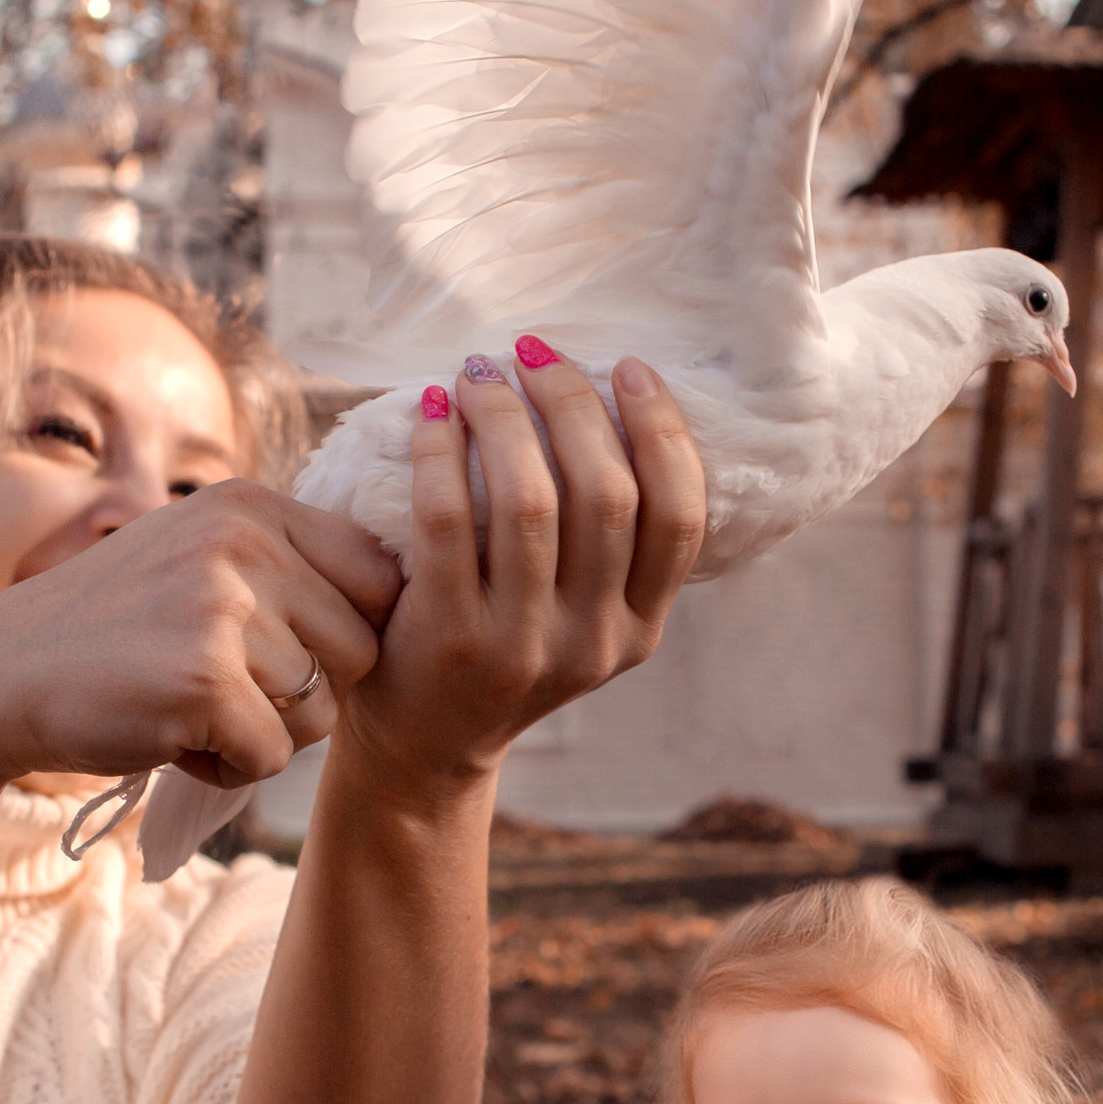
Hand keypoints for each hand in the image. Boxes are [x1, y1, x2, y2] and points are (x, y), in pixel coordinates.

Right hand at [0, 481, 404, 790]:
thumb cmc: (115, 630)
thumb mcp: (199, 556)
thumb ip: (287, 561)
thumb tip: (405, 585)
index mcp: (252, 506)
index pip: (378, 574)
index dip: (350, 632)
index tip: (293, 653)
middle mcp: (244, 541)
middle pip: (364, 648)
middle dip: (312, 692)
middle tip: (229, 688)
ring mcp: (223, 607)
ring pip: (325, 710)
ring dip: (268, 734)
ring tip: (193, 708)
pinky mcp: (203, 680)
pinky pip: (274, 756)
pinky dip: (229, 769)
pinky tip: (174, 738)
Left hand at [334, 344, 706, 790]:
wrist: (422, 751)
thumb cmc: (499, 651)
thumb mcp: (579, 619)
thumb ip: (603, 546)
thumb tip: (605, 404)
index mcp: (641, 628)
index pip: (680, 515)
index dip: (661, 429)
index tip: (629, 367)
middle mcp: (594, 641)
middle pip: (606, 493)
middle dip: (573, 403)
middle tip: (535, 353)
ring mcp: (523, 646)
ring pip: (529, 501)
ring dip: (503, 417)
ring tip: (477, 372)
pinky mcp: (449, 640)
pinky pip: (448, 521)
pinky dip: (439, 452)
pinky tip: (431, 413)